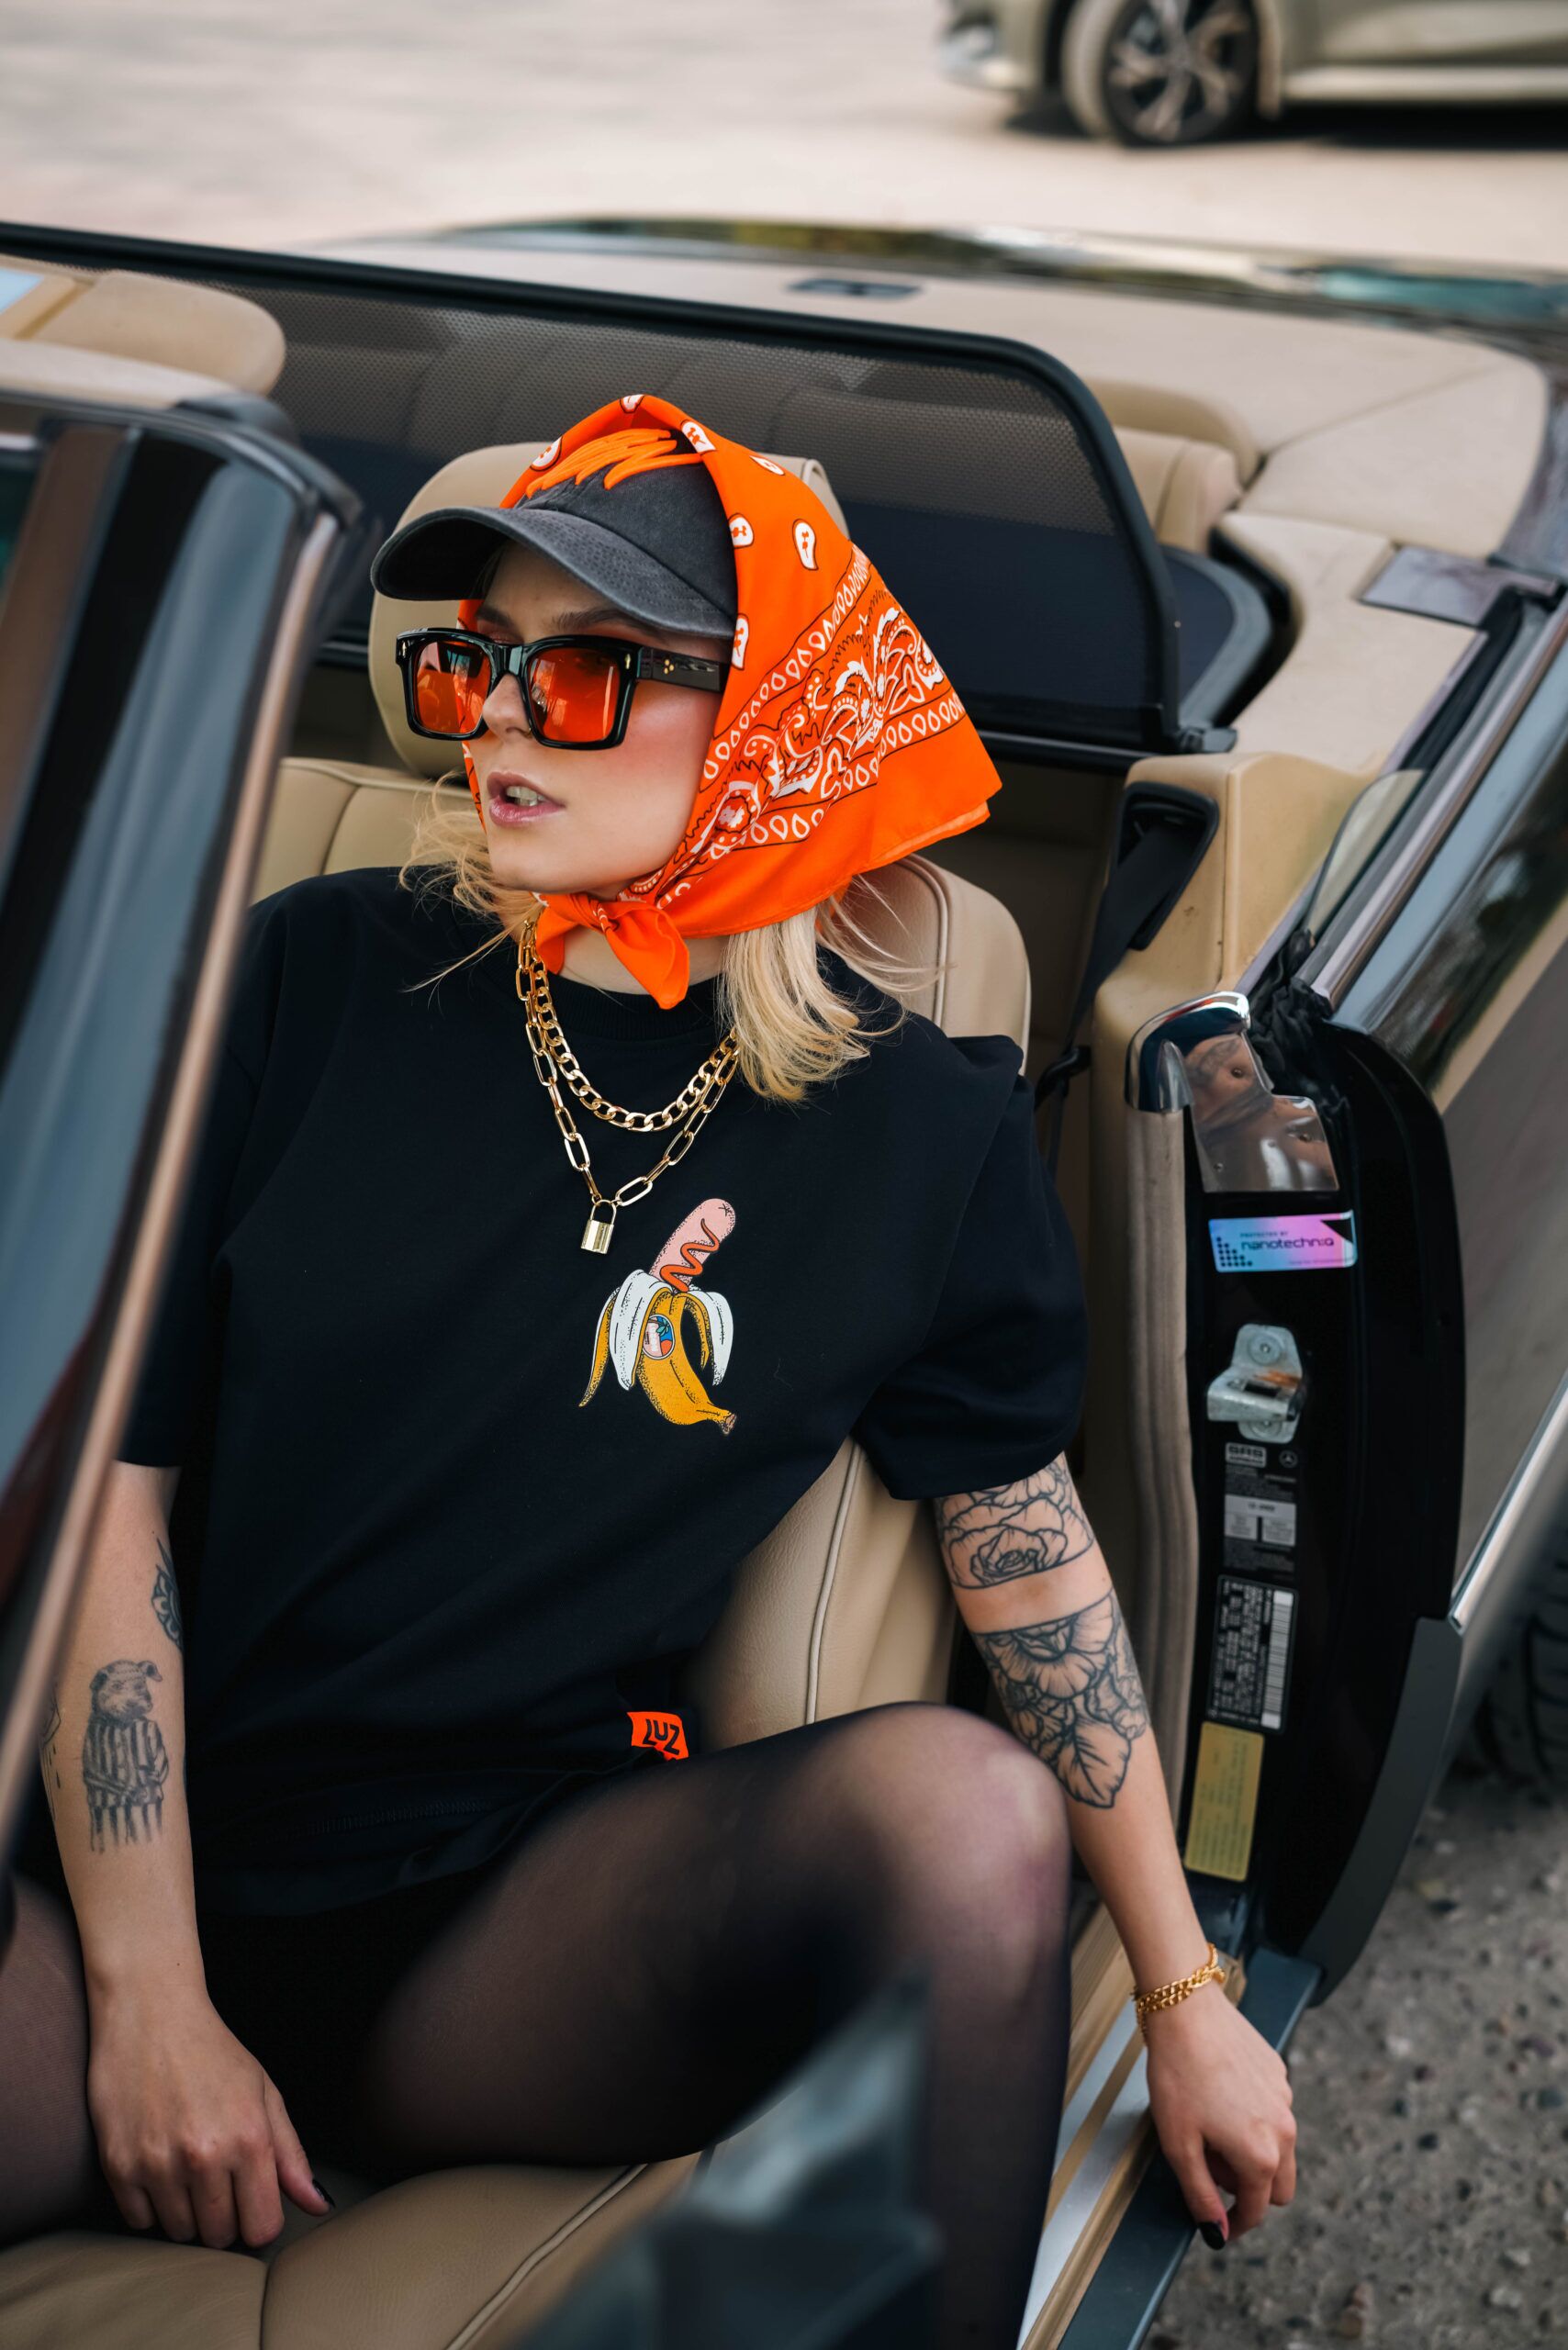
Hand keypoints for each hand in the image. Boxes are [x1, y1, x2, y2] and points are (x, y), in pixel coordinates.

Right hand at [85, 1976, 333, 2248]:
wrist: (150, 2014)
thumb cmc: (212, 2052)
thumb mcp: (263, 2094)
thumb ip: (291, 2156)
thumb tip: (317, 2205)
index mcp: (249, 2138)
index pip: (261, 2228)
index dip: (258, 2220)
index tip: (249, 2202)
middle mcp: (205, 2156)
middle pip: (220, 2235)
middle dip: (223, 2216)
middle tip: (216, 2177)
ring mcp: (158, 2163)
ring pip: (179, 2232)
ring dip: (185, 2211)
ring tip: (185, 2166)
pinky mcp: (118, 2165)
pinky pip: (139, 2221)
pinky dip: (149, 2204)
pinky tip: (156, 2166)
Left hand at [1141, 1979, 1295, 2240]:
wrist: (1186, 2009)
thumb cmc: (1178, 2074)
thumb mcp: (1179, 2145)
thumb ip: (1201, 2194)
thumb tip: (1216, 2232)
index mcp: (1261, 2155)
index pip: (1257, 2210)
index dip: (1234, 2224)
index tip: (1217, 2222)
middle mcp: (1284, 2130)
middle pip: (1281, 2186)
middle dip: (1250, 2190)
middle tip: (1209, 2167)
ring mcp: (1285, 2098)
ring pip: (1279, 2148)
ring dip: (1253, 2153)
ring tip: (1210, 2126)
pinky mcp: (1279, 2072)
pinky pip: (1273, 2111)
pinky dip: (1254, 2118)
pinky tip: (1219, 2095)